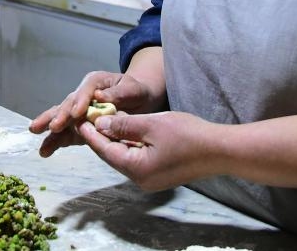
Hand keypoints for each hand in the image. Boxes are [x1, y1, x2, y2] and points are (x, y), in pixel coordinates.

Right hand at [28, 70, 153, 156]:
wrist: (138, 100)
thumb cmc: (136, 92)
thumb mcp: (133, 90)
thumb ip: (119, 94)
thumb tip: (100, 97)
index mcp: (95, 82)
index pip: (85, 91)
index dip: (80, 102)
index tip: (76, 114)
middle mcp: (82, 94)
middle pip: (68, 103)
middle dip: (59, 115)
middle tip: (52, 127)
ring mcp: (78, 110)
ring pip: (62, 117)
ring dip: (49, 126)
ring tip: (35, 132)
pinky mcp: (79, 125)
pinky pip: (66, 133)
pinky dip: (56, 141)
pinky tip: (45, 151)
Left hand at [78, 110, 216, 191]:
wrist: (219, 149)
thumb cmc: (187, 135)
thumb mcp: (151, 124)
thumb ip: (123, 125)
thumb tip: (100, 125)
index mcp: (136, 169)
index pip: (104, 150)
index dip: (90, 133)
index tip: (78, 119)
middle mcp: (141, 179)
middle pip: (112, 155)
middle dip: (100, 136)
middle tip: (88, 117)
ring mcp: (151, 179)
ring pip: (124, 156)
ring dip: (115, 139)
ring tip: (102, 120)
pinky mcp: (159, 174)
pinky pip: (137, 158)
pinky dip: (129, 144)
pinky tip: (124, 130)